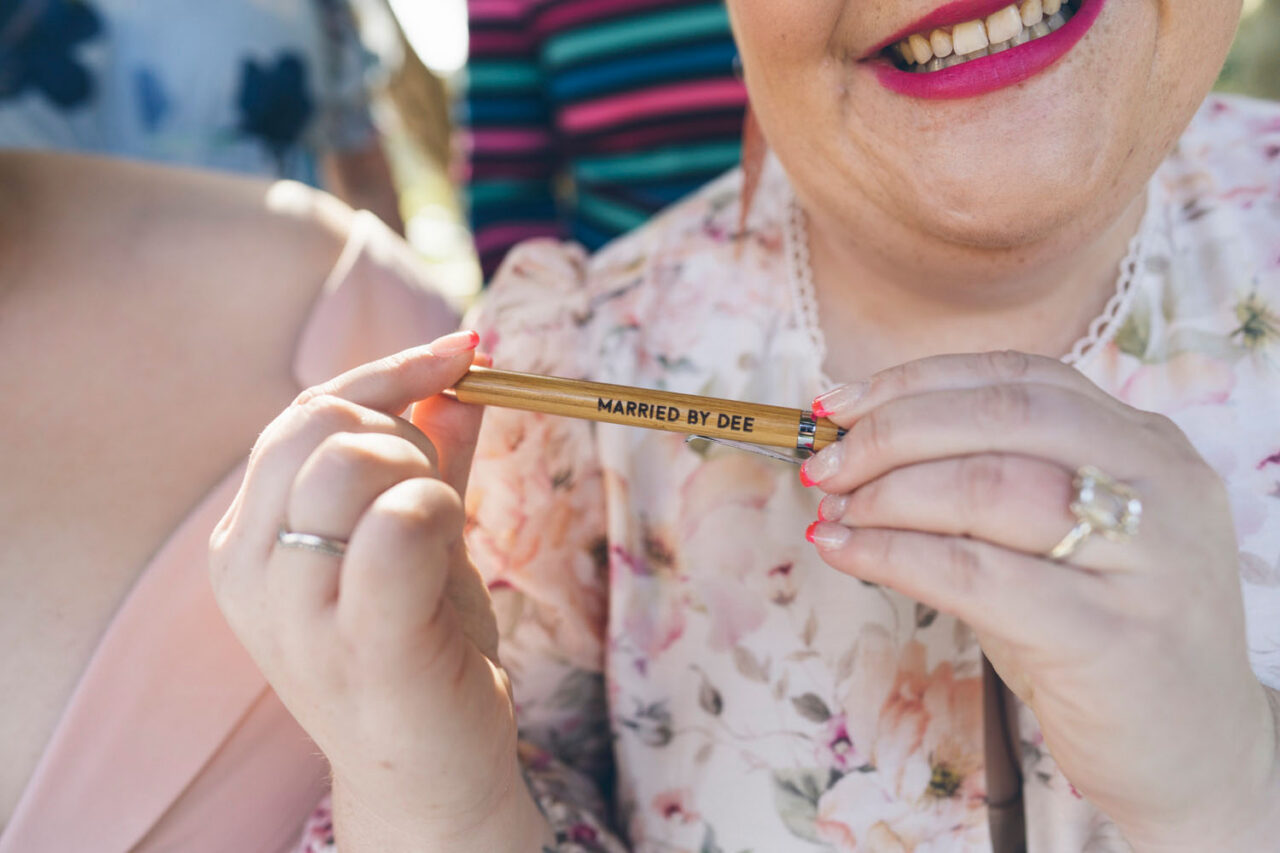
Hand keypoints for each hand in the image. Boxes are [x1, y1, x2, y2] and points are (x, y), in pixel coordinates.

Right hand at [210, 331, 549, 850]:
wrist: (432, 776)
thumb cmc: (422, 650)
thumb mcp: (417, 537)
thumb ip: (431, 453)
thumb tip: (463, 368)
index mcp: (249, 540)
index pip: (307, 413)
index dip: (392, 372)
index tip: (464, 354)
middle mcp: (250, 569)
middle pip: (323, 422)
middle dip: (408, 431)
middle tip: (442, 491)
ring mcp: (294, 611)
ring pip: (352, 459)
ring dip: (426, 475)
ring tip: (442, 536)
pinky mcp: (360, 643)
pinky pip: (400, 521)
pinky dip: (441, 508)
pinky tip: (450, 545)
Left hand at [801, 351, 1277, 849]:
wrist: (1196, 752)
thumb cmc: (1102, 635)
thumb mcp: (1057, 542)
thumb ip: (984, 486)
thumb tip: (859, 454)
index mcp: (1147, 444)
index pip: (1020, 377)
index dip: (916, 381)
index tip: (839, 404)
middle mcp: (1160, 483)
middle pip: (1001, 415)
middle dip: (890, 432)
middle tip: (824, 463)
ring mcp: (1146, 558)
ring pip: (987, 486)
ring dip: (886, 493)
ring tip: (835, 510)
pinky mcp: (1112, 635)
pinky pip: (976, 574)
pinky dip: (894, 555)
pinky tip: (847, 551)